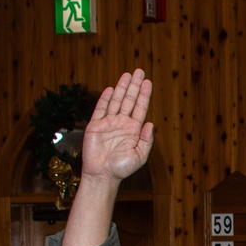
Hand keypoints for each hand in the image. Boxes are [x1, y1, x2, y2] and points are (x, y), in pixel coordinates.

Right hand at [80, 69, 153, 183]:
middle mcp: (122, 123)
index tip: (147, 82)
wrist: (102, 175)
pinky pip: (100, 109)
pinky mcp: (95, 125)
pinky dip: (105, 99)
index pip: (140, 108)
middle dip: (134, 86)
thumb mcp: (139, 155)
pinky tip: (111, 89)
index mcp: (134, 130)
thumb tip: (150, 123)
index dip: (143, 95)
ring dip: (121, 88)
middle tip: (139, 71)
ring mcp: (108, 123)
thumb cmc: (122, 168)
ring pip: (116, 101)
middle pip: (129, 100)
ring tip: (127, 74)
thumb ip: (146, 140)